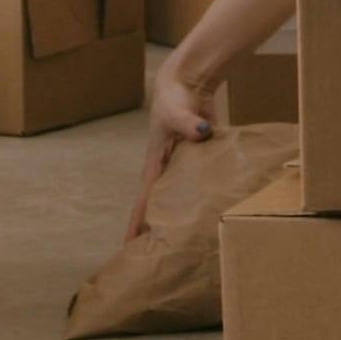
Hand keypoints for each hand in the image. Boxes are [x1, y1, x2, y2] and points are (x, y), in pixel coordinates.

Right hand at [128, 56, 216, 238]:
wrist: (188, 81)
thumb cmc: (175, 97)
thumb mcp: (179, 112)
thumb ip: (189, 123)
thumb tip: (201, 132)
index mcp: (155, 164)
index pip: (144, 201)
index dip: (136, 224)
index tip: (129, 247)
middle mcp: (166, 169)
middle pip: (159, 205)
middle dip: (154, 229)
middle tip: (155, 257)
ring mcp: (182, 165)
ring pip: (179, 199)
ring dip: (178, 218)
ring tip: (183, 245)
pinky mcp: (198, 159)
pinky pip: (199, 185)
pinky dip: (201, 200)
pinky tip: (211, 215)